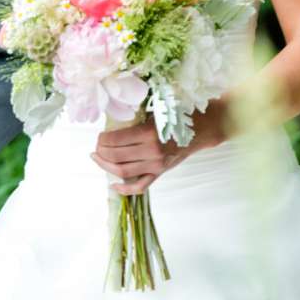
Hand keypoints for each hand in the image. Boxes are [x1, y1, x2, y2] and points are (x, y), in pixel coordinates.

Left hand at [91, 104, 225, 196]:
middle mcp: (151, 151)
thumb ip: (137, 118)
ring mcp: (156, 165)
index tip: (99, 136)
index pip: (116, 140)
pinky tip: (113, 185)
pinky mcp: (160, 173)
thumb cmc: (179, 115)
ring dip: (106, 166)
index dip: (102, 139)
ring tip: (98, 159)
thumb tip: (112, 123)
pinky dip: (125, 189)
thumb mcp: (157, 111)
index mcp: (149, 133)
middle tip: (96, 147)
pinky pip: (140, 186)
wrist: (202, 128)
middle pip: (115, 157)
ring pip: (123, 172)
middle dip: (101, 152)